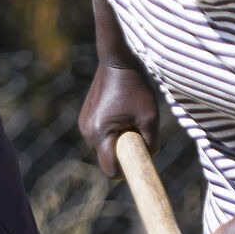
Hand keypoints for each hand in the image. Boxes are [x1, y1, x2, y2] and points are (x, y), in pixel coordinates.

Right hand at [78, 62, 159, 179]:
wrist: (118, 61)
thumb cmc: (136, 88)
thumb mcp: (151, 118)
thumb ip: (151, 143)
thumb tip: (147, 158)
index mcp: (101, 133)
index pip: (110, 169)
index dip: (125, 172)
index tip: (138, 163)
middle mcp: (87, 132)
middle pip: (107, 157)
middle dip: (123, 151)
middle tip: (137, 129)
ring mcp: (83, 125)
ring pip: (104, 146)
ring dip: (117, 140)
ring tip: (128, 117)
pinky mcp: (84, 118)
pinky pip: (100, 135)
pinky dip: (111, 131)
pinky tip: (120, 113)